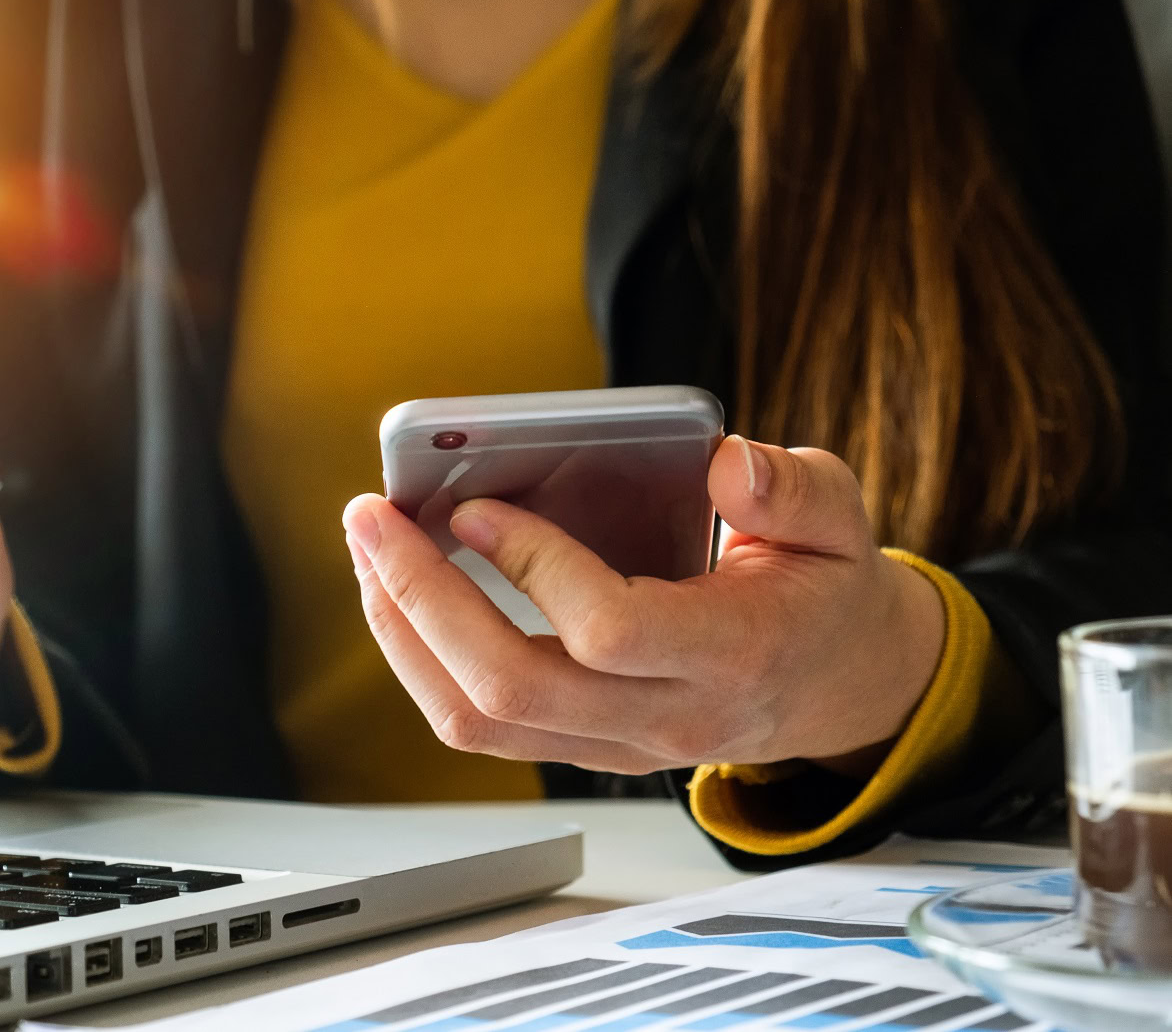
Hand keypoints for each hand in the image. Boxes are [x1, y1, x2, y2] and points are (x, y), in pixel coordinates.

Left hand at [343, 435, 945, 773]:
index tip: (475, 507)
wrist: (835, 687)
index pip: (608, 630)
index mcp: (732, 653)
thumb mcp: (840, 522)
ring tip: (369, 550)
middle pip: (513, 685)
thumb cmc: (823, 592)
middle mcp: (665, 716)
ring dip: (403, 633)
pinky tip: (401, 593)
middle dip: (422, 598)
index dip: (533, 567)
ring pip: (478, 720)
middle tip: (372, 519)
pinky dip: (423, 658)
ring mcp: (617, 744)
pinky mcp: (582, 746)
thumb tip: (729, 463)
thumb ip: (795, 488)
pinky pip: (479, 724)